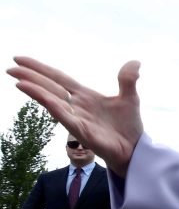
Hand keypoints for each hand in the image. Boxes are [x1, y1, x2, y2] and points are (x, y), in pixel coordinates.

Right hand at [7, 58, 143, 176]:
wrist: (134, 148)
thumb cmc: (128, 125)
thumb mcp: (130, 98)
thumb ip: (128, 80)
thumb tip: (135, 62)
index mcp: (85, 96)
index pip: (58, 78)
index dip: (41, 69)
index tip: (20, 59)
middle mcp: (77, 106)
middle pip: (50, 88)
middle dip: (31, 77)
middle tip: (10, 68)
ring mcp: (78, 119)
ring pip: (53, 102)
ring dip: (37, 92)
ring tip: (19, 81)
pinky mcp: (83, 132)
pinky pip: (66, 119)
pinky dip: (55, 108)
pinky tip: (44, 100)